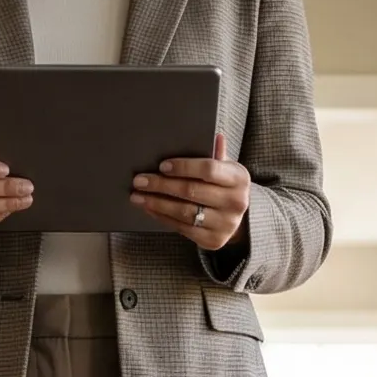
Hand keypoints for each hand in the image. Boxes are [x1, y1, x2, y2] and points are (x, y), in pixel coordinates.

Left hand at [129, 133, 250, 251]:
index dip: (183, 167)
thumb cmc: (225, 186)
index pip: (208, 169)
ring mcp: (225, 224)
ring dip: (157, 203)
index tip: (162, 166)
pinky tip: (150, 208)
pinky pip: (182, 228)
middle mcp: (236, 202)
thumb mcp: (225, 168)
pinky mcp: (213, 240)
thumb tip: (214, 135)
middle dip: (161, 185)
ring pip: (184, 212)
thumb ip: (217, 155)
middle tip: (139, 181)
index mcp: (239, 178)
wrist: (236, 218)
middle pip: (191, 191)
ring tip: (138, 196)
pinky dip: (163, 217)